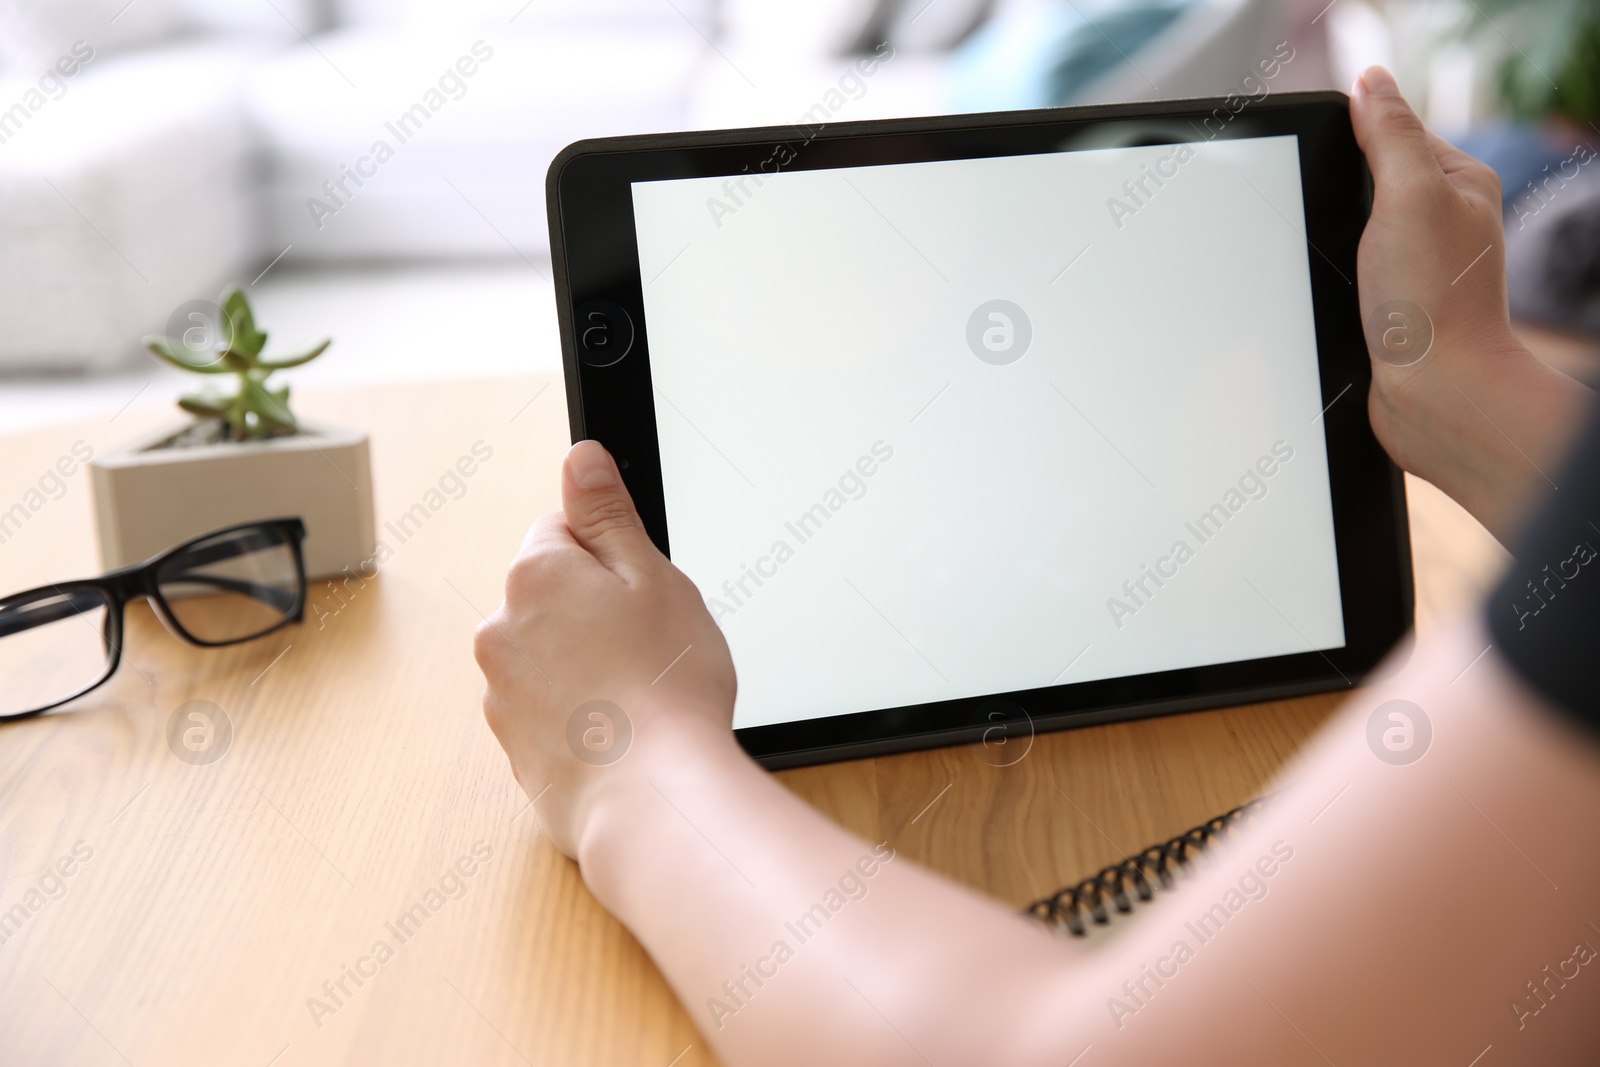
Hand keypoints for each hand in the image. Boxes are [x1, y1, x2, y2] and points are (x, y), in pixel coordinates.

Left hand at [474, 440, 736, 857]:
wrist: (652, 799)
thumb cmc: (665, 685)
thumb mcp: (652, 575)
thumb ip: (607, 513)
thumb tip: (580, 457)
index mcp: (534, 575)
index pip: (563, 530)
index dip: (613, 556)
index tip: (643, 592)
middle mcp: (500, 630)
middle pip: (553, 595)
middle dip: (597, 611)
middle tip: (651, 644)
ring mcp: (501, 693)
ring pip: (551, 654)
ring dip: (588, 664)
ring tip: (641, 695)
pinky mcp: (514, 746)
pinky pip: (550, 708)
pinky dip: (581, 714)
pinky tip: (623, 732)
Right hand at [1350, 66, 1591, 543]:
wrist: (1433, 394)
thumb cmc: (1433, 302)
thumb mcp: (1409, 194)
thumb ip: (1390, 133)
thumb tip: (1370, 81)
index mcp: (1457, 181)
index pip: (1390, 131)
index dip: (1348, 141)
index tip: (1318, 162)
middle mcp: (1440, 221)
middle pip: (1364, 182)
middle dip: (1332, 196)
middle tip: (1328, 225)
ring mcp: (1414, 266)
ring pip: (1349, 232)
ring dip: (1328, 243)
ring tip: (1334, 265)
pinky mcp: (1389, 306)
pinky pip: (1345, 274)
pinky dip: (1329, 279)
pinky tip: (1329, 293)